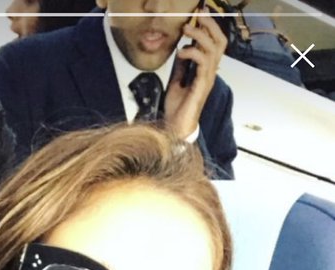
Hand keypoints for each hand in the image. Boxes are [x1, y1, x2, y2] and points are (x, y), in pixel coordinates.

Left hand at [163, 12, 226, 140]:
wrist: (176, 128)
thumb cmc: (177, 109)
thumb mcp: (176, 82)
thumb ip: (181, 67)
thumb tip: (180, 52)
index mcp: (206, 71)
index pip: (215, 43)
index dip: (210, 28)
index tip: (198, 16)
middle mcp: (211, 72)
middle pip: (220, 41)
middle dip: (210, 25)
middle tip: (197, 15)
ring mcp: (208, 78)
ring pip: (213, 48)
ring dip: (199, 35)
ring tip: (186, 30)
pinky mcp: (202, 85)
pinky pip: (202, 61)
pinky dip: (191, 52)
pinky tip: (180, 53)